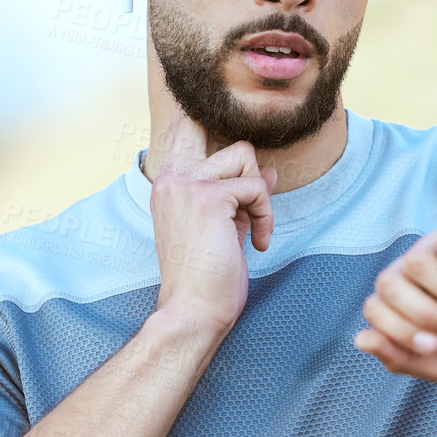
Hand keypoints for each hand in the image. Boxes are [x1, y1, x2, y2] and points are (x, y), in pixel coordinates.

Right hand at [147, 104, 276, 330]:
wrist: (194, 309)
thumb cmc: (207, 276)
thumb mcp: (225, 226)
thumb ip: (240, 195)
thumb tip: (269, 170)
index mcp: (167, 186)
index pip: (182, 130)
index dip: (209, 129)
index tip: (232, 161)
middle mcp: (171, 179)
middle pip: (209, 126)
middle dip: (238, 153)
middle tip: (247, 194)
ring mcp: (187, 185)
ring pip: (243, 153)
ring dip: (258, 190)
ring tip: (253, 226)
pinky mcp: (209, 197)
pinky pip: (256, 187)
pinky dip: (265, 215)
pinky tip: (257, 243)